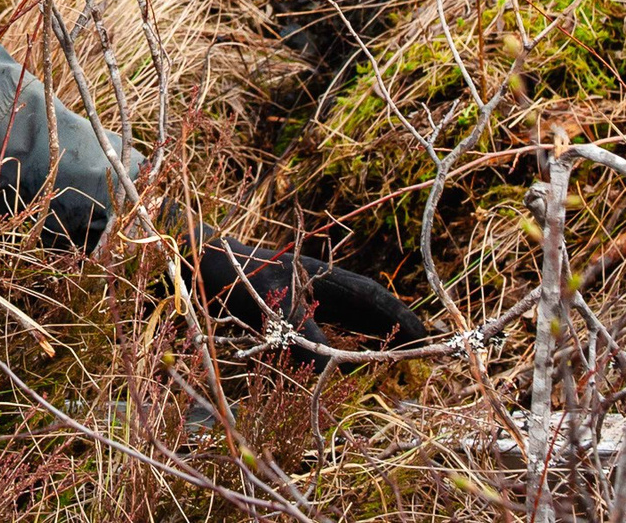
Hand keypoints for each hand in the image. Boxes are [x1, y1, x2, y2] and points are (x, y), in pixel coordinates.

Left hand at [195, 235, 425, 349]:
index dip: (398, 316)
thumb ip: (305, 334)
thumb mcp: (271, 307)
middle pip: (368, 304)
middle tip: (425, 347)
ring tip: (404, 352)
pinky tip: (358, 354)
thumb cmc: (234, 280)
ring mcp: (307, 294)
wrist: (200, 262)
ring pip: (353, 314)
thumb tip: (337, 364)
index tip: (423, 334)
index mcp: (320, 277)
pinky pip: (331, 322)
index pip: (370, 297)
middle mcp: (319, 284)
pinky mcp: (292, 307)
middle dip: (396, 324)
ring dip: (377, 332)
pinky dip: (349, 338)